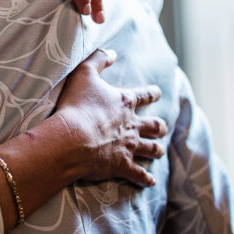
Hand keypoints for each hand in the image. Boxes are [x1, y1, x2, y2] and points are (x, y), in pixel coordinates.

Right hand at [53, 49, 167, 186]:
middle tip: (161, 127)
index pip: (144, 95)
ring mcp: (129, 147)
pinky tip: (150, 182)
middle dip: (159, 126)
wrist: (72, 138)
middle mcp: (132, 125)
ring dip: (156, 150)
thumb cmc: (76, 104)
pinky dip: (146, 179)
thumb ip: (99, 58)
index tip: (157, 93)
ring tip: (158, 151)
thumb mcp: (84, 72)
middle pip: (154, 126)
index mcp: (125, 103)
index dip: (151, 93)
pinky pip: (140, 175)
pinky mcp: (122, 166)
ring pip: (152, 149)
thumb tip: (112, 52)